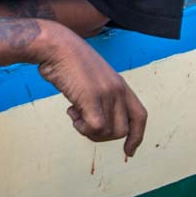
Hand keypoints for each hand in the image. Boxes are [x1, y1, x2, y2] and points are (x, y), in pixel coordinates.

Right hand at [33, 25, 147, 157]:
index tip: (129, 151)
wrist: (55, 45)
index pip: (140, 116)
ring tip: (75, 113)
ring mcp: (107, 93)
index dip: (137, 137)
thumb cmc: (67, 61)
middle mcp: (118, 89)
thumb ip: (100, 97)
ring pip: (109, 132)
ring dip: (89, 131)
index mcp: (121, 84)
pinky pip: (96, 128)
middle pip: (122, 130)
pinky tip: (71, 112)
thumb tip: (97, 123)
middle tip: (82, 122)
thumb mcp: (91, 79)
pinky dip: (82, 128)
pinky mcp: (93, 97)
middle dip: (102, 135)